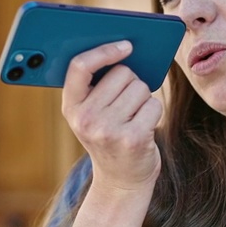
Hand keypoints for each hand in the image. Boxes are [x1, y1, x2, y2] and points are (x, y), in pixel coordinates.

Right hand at [62, 41, 162, 192]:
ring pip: (140, 87)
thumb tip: (126, 48)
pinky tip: (144, 128)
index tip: (125, 45)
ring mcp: (108, 130)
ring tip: (133, 119)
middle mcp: (86, 119)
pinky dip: (154, 112)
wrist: (121, 181)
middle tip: (125, 107)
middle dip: (131, 83)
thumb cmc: (110, 138)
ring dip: (143, 99)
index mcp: (71, 107)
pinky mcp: (133, 139)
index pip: (80, 66)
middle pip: (122, 73)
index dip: (104, 51)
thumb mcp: (91, 115)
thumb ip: (96, 85)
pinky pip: (154, 104)